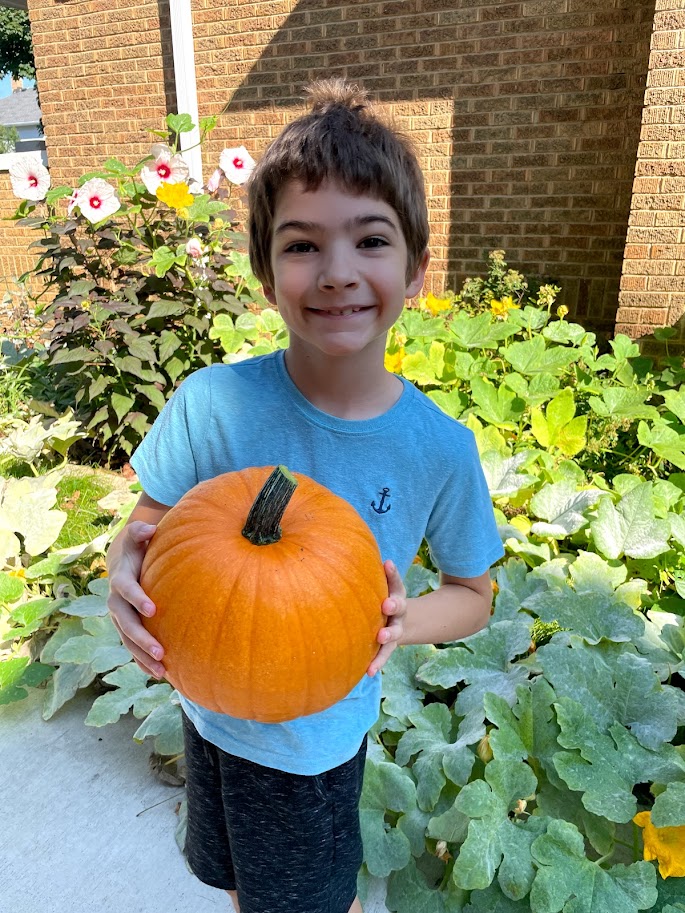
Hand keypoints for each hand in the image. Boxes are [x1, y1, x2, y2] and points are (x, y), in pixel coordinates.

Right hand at [106, 521, 165, 678]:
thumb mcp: (136, 534)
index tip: (153, 609)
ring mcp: (120, 617)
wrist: (123, 559)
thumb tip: (149, 528)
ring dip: (142, 657)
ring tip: (162, 672)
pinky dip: (142, 661)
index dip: (137, 598)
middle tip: (161, 652)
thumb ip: (141, 530)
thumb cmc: (137, 545)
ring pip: (127, 641)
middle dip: (141, 639)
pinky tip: (159, 674)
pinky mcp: (126, 627)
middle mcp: (116, 602)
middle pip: (126, 623)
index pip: (126, 590)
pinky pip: (132, 647)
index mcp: (120, 580)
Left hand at [367, 559, 406, 676]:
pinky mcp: (389, 646)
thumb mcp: (380, 587)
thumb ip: (366, 575)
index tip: (387, 563)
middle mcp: (398, 611)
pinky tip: (369, 672)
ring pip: (394, 632)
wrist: (402, 623)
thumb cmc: (379, 599)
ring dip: (388, 634)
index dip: (392, 573)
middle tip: (386, 604)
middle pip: (399, 606)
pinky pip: (384, 655)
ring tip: (381, 636)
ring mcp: (395, 629)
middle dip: (393, 604)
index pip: (396, 581)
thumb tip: (342, 551)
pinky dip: (377, 663)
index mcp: (395, 593)